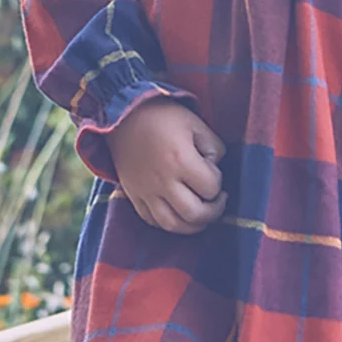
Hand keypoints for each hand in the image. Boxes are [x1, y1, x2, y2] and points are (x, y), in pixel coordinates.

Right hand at [106, 100, 226, 234]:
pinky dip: (169, 222)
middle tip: (217, 200)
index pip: (211, 188)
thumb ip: (214, 148)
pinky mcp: (133, 195)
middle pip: (194, 214)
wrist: (123, 115)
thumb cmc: (163, 116)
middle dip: (213, 212)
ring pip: (173, 225)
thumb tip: (216, 169)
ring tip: (201, 212)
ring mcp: (146, 191)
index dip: (219, 183)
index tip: (214, 171)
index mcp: (180, 160)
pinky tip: (178, 212)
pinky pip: (152, 221)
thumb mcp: (196, 123)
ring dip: (192, 225)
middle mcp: (162, 180)